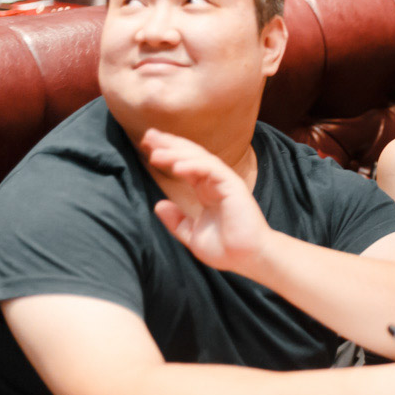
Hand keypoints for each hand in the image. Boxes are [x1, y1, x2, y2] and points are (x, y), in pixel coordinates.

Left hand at [142, 128, 270, 271]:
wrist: (248, 259)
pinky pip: (212, 170)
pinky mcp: (233, 186)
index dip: (167, 154)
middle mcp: (215, 182)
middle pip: (190, 155)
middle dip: (169, 144)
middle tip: (148, 135)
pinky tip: (177, 167)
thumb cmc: (226, 249)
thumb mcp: (192, 235)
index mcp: (206, 191)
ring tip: (155, 152)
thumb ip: (176, 221)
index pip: (185, 165)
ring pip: (200, 158)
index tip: (147, 147)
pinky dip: (194, 166)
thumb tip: (158, 205)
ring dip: (177, 153)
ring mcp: (224, 182)